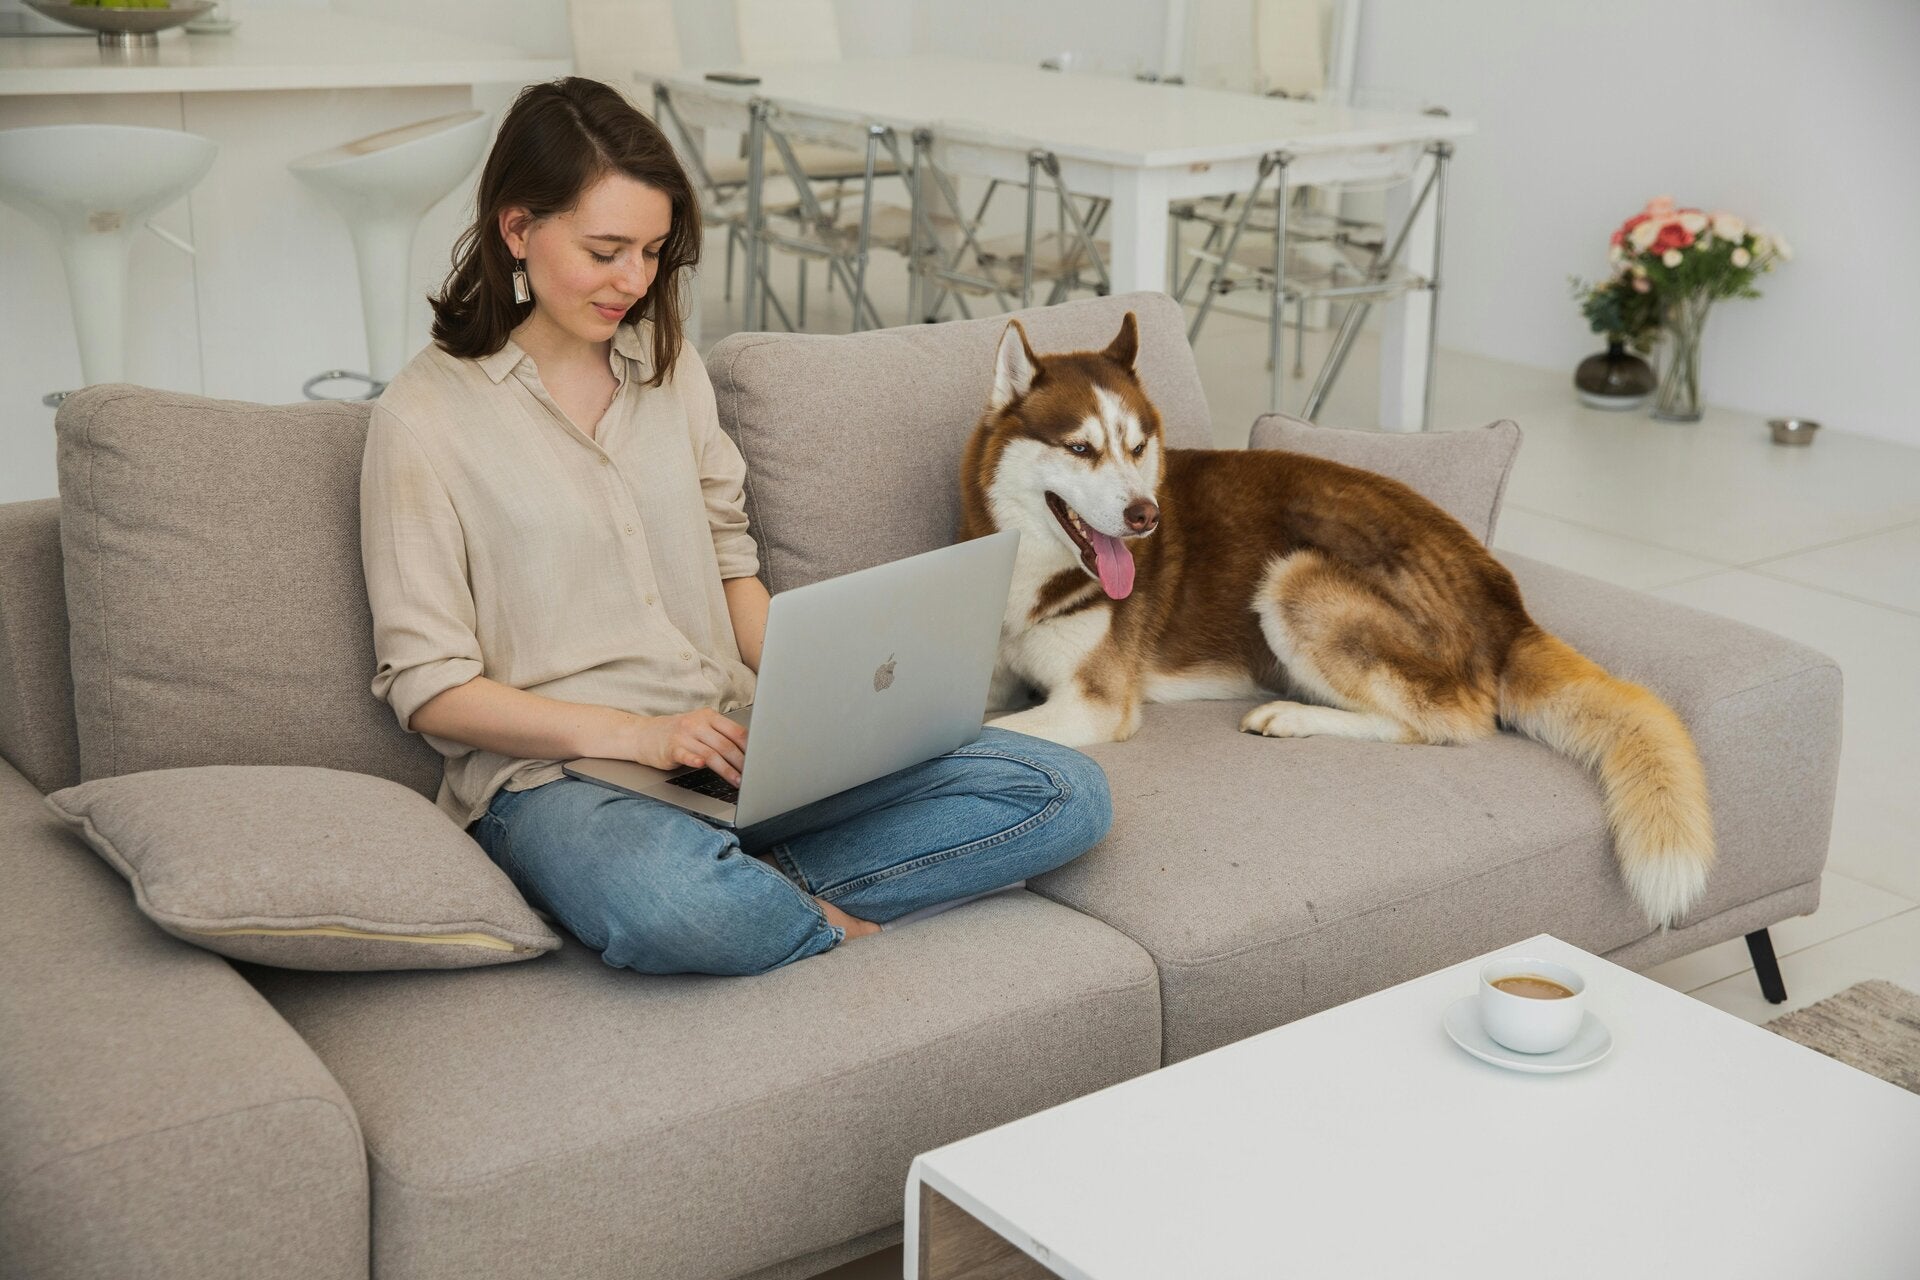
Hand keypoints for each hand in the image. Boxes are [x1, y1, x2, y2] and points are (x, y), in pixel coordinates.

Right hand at [627, 709, 748, 785]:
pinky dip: (695, 760)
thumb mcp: (700, 728)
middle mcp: (697, 724)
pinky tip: (702, 766)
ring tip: (738, 781)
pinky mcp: (671, 748)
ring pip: (711, 753)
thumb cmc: (678, 734)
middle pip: (726, 744)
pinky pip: (686, 755)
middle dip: (742, 762)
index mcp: (709, 716)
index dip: (751, 747)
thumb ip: (721, 736)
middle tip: (753, 776)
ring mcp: (684, 735)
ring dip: (727, 769)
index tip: (762, 761)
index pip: (736, 731)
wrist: (644, 734)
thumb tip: (749, 753)